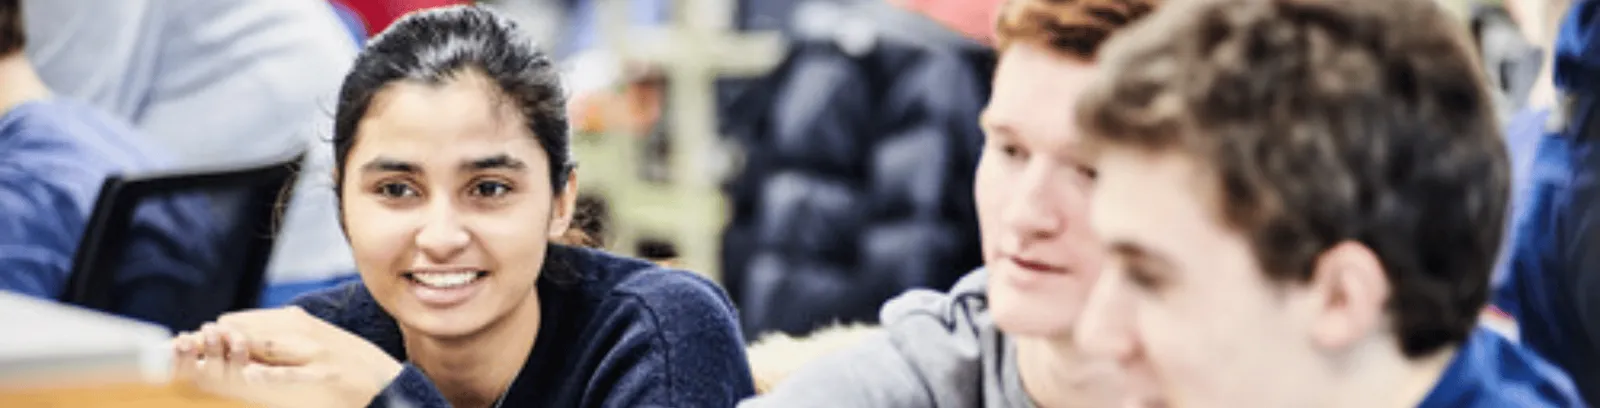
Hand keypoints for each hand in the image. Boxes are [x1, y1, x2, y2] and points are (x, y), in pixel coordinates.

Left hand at [172, 307, 403, 407]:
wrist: (391, 386)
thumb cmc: (348, 365)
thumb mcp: (313, 340)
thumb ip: (276, 335)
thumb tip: (228, 331)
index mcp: (297, 322)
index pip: (241, 322)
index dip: (212, 335)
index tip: (189, 346)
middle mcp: (303, 332)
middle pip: (246, 332)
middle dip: (214, 343)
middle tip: (186, 349)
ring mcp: (315, 354)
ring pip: (264, 348)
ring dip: (233, 353)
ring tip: (206, 356)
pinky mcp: (325, 376)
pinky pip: (290, 376)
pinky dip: (269, 375)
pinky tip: (251, 376)